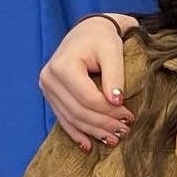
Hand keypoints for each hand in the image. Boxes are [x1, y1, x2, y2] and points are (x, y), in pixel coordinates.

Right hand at [39, 14, 137, 151]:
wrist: (88, 31)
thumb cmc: (103, 39)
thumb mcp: (113, 52)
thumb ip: (115, 76)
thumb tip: (116, 102)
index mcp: (63, 67)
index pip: (87, 99)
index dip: (109, 112)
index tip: (130, 117)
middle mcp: (49, 79)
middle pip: (78, 111)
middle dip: (103, 125)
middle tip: (124, 132)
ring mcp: (47, 88)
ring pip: (70, 118)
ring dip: (92, 132)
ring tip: (113, 140)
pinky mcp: (50, 95)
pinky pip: (62, 118)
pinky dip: (76, 132)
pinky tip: (88, 145)